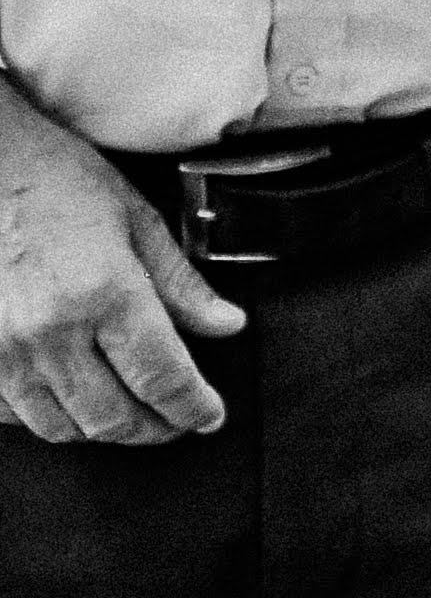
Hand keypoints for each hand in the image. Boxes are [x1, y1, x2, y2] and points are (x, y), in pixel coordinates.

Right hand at [0, 80, 243, 444]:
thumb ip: (182, 283)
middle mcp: (52, 332)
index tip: (210, 416)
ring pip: (62, 427)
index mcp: (105, 294)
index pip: (162, 378)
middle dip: (155, 429)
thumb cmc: (55, 182)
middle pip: (112, 417)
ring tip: (133, 412)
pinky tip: (74, 400)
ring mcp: (4, 351)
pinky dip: (51, 418)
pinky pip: (15, 416)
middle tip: (178, 419)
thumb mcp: (136, 219)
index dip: (193, 408)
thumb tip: (226, 324)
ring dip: (104, 430)